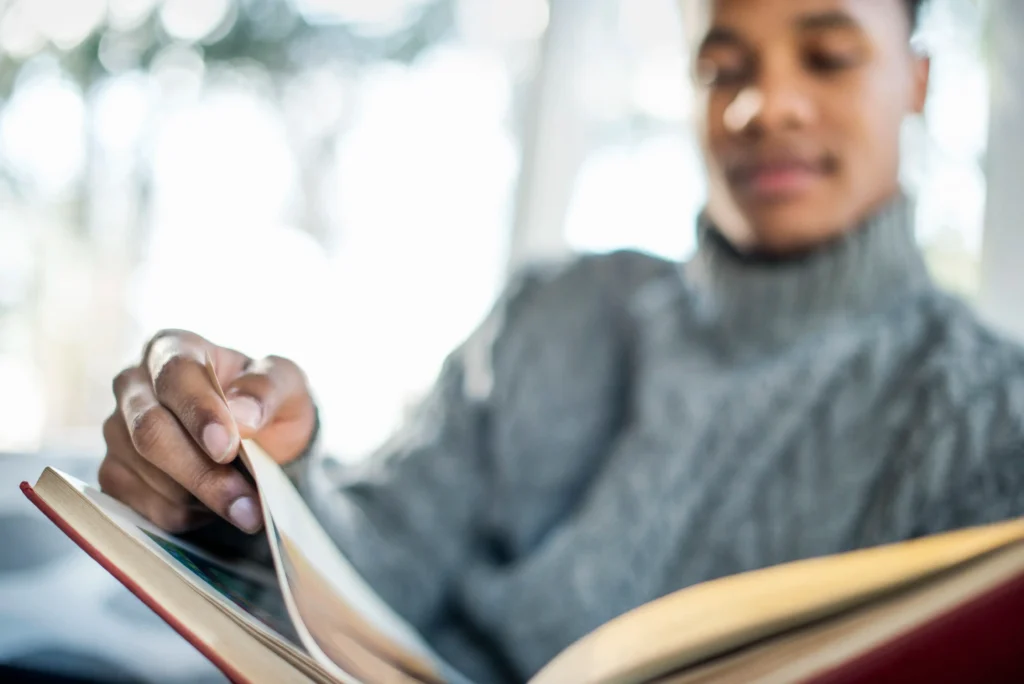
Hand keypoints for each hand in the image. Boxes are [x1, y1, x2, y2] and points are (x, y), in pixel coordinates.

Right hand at [99, 330, 316, 534]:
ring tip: (245, 507)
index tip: (228, 447)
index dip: (200, 413)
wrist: (260, 439)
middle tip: (247, 504)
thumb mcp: (285, 383)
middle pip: (150, 432)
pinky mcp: (114, 474)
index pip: (175, 376)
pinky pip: (140, 504)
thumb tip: (241, 416)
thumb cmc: (266, 401)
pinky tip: (213, 506)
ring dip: (200, 499)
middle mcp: (133, 385)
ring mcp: (117, 432)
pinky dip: (183, 514)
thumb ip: (265, 390)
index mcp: (172, 348)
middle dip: (202, 473)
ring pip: (145, 473)